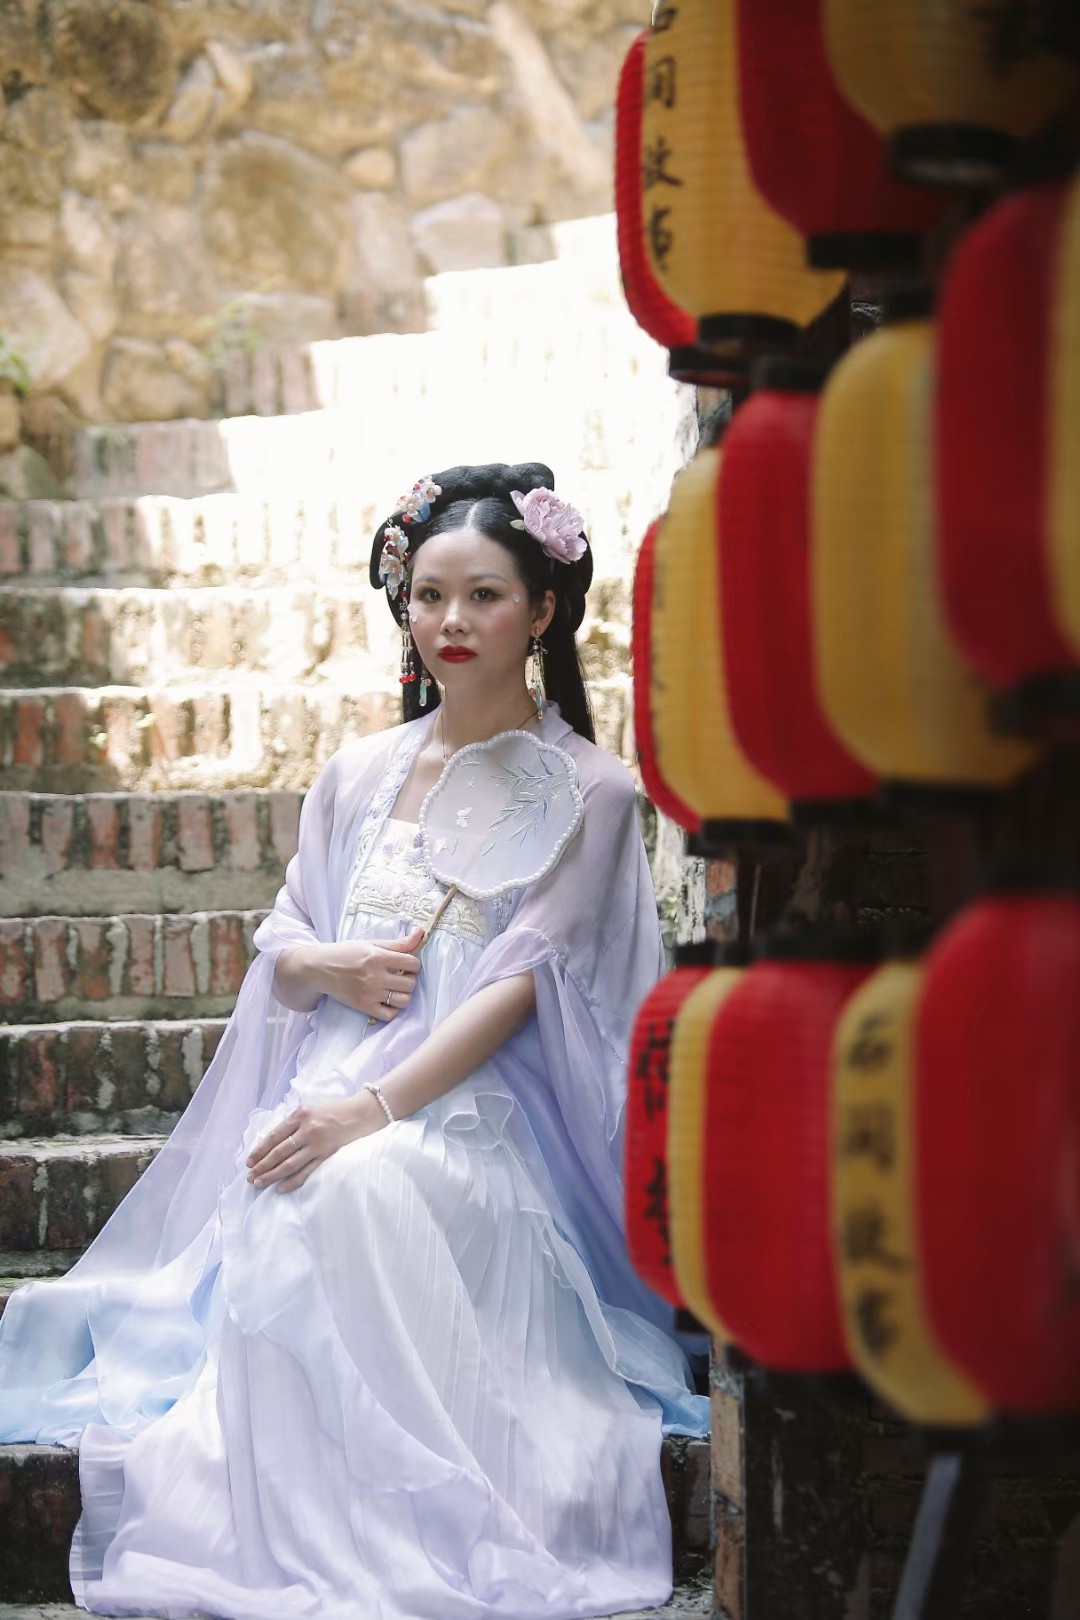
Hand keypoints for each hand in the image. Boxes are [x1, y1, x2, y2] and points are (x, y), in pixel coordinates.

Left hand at [246, 1092, 385, 1193]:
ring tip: (259, 1183)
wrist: (362, 1113)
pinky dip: (293, 1181)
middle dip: (262, 1165)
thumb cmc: (334, 1110)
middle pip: (279, 1152)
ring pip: (290, 1164)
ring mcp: (318, 1144)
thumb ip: (293, 1122)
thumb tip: (271, 1142)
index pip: (274, 1136)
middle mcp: (308, 1129)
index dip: (260, 1150)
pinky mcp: (328, 1155)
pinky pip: (307, 1171)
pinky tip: (281, 1188)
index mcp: (300, 1115)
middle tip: (250, 1177)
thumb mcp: (310, 1109)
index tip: (249, 1161)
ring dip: (272, 1175)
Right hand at [283, 928, 424, 1019]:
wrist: (320, 968)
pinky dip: (393, 1010)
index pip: (412, 962)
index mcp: (378, 957)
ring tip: (396, 989)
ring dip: (404, 995)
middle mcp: (375, 976)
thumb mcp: (370, 943)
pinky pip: (389, 1015)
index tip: (407, 964)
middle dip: (410, 979)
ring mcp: (370, 993)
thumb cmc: (346, 953)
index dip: (414, 963)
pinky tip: (388, 1001)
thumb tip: (421, 933)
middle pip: (411, 983)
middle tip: (401, 976)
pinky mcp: (363, 1006)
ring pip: (404, 1000)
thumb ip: (397, 943)